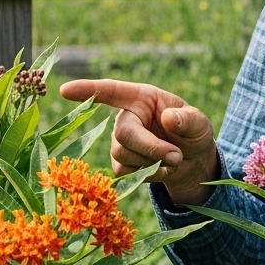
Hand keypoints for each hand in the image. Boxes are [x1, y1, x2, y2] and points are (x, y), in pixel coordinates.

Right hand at [59, 78, 217, 204]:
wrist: (192, 160)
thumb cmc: (192, 133)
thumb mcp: (199, 123)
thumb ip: (188, 119)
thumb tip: (168, 118)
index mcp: (142, 98)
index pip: (112, 91)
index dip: (88, 90)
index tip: (65, 90)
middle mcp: (126, 118)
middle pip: (123, 134)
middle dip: (150, 148)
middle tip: (176, 156)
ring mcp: (120, 141)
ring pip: (123, 155)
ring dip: (152, 162)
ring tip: (174, 159)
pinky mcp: (120, 163)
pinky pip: (126, 172)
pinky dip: (148, 174)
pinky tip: (162, 169)